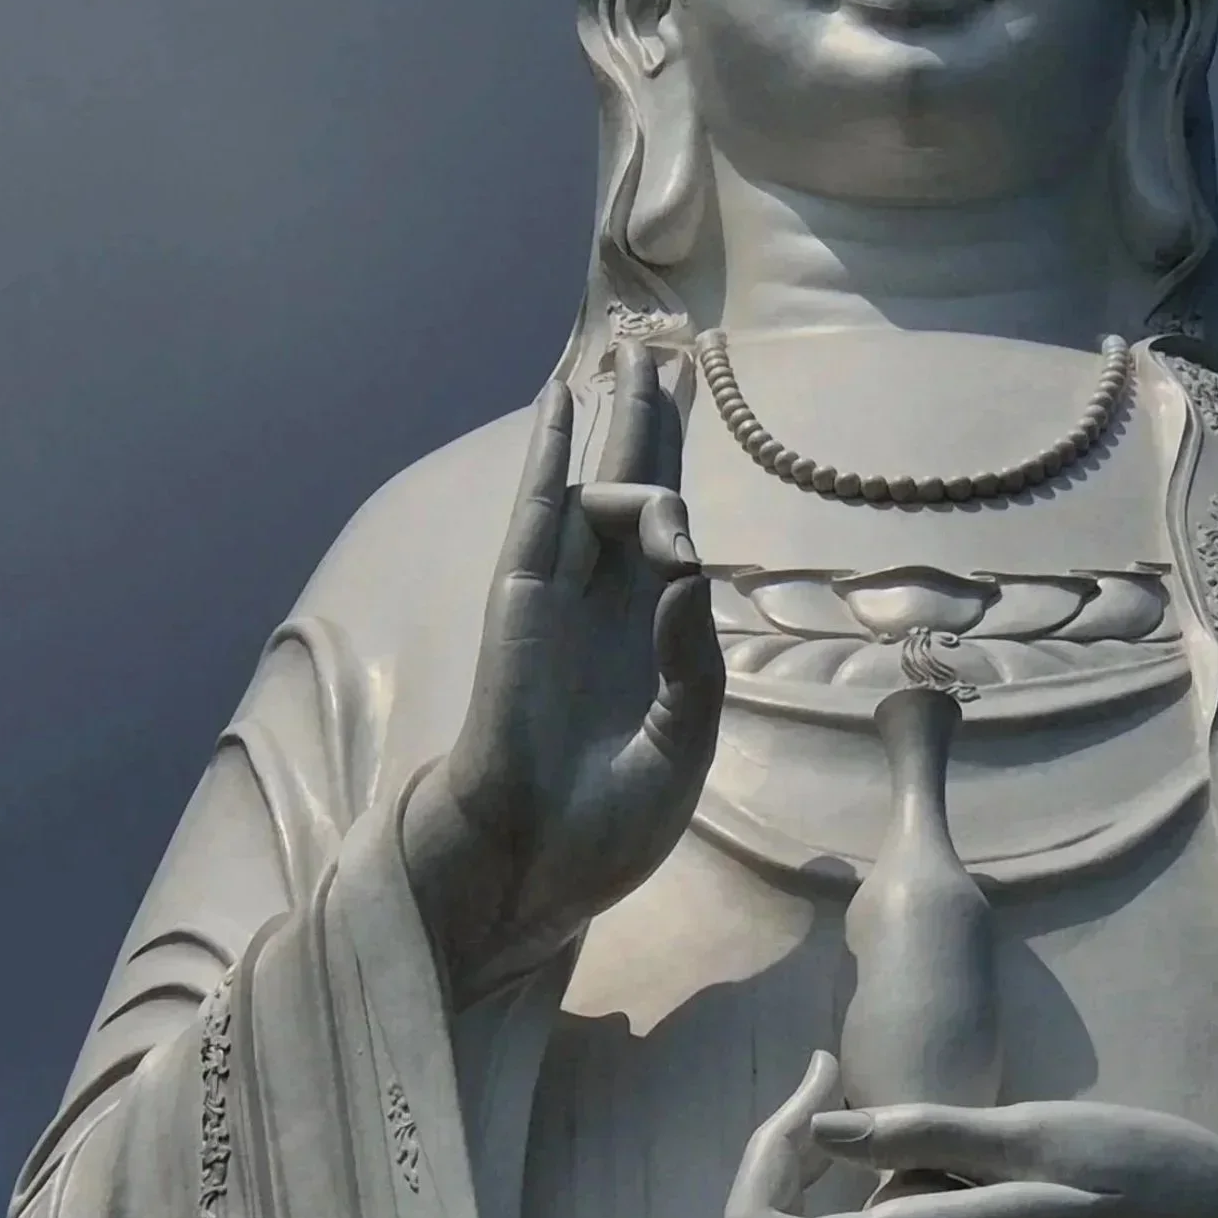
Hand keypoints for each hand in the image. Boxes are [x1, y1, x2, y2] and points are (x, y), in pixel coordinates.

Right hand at [401, 346, 723, 1001]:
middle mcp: (612, 603)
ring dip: (621, 419)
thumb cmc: (607, 824)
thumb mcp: (682, 742)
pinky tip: (561, 401)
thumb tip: (688, 569)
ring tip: (638, 356)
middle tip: (663, 350)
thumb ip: (693, 658)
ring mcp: (566, 596)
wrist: (535, 868)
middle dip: (652, 418)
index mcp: (655, 638)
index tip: (695, 399)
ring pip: (599, 484)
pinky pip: (538, 512)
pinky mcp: (521, 601)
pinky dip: (547, 452)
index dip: (684, 467)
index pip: (676, 533)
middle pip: (640, 487)